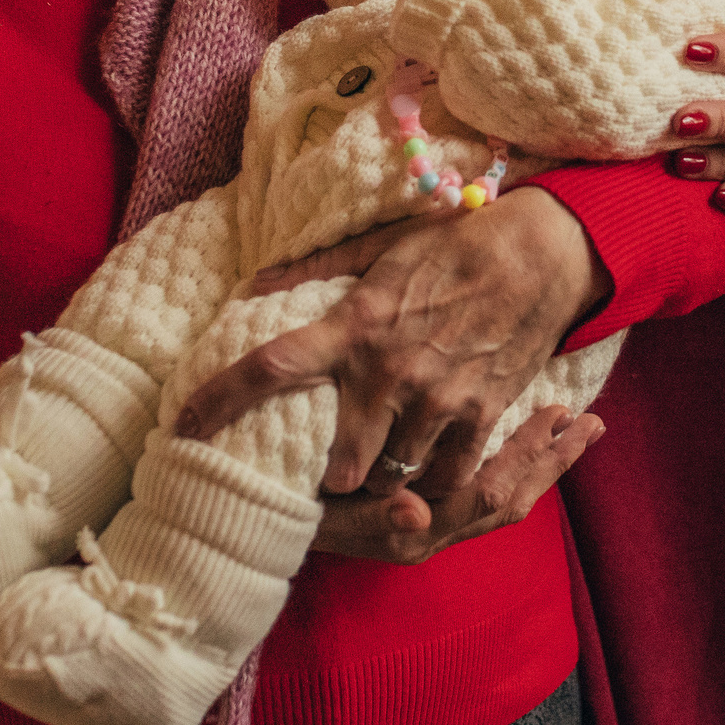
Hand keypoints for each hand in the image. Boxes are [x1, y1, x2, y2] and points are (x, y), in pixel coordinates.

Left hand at [178, 187, 610, 500]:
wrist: (541, 251)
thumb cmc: (455, 243)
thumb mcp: (379, 246)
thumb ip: (314, 270)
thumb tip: (255, 284)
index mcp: (356, 326)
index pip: (271, 366)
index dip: (219, 399)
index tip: (183, 427)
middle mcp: (390, 370)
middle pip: (336, 462)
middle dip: (326, 474)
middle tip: (319, 473)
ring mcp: (438, 398)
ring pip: (390, 475)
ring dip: (378, 479)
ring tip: (372, 474)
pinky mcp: (481, 414)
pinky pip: (445, 476)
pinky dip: (431, 481)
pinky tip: (425, 469)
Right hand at [310, 405, 602, 562]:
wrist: (257, 535)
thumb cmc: (286, 510)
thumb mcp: (323, 516)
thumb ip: (371, 518)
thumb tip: (416, 515)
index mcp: (414, 530)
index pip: (490, 492)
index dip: (528, 455)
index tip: (561, 412)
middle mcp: (430, 535)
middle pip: (509, 497)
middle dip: (551, 460)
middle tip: (590, 420)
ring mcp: (430, 530)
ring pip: (503, 500)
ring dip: (542, 466)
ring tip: (578, 427)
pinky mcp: (424, 521)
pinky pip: (484, 499)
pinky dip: (515, 470)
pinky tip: (532, 442)